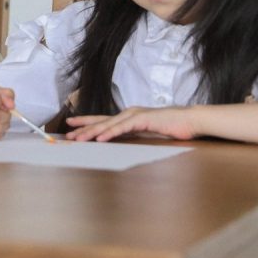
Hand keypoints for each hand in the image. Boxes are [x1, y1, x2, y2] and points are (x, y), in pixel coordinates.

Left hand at [65, 106, 197, 141]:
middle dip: (82, 128)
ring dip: (92, 132)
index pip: (102, 120)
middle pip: (100, 122)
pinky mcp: (143, 119)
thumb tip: (121, 143)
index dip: (86, 122)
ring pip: (108, 124)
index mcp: (128, 118)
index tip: (70, 125)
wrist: (190, 120)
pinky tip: (100, 138)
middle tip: (67, 134)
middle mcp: (128, 114)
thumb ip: (134, 135)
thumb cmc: (171, 128)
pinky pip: (123, 127)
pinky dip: (110, 132)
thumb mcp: (148, 133)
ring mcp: (134, 115)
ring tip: (78, 138)